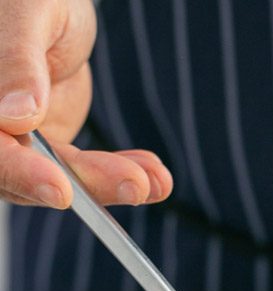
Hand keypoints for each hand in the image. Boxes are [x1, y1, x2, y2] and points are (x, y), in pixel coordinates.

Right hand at [0, 0, 171, 207]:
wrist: (50, 3)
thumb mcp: (26, 13)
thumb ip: (17, 62)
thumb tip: (16, 117)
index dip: (22, 172)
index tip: (61, 189)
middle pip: (26, 173)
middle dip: (85, 182)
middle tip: (134, 184)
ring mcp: (21, 142)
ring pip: (61, 177)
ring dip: (112, 183)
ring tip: (156, 181)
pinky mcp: (53, 147)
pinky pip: (86, 170)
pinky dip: (121, 173)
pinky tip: (157, 177)